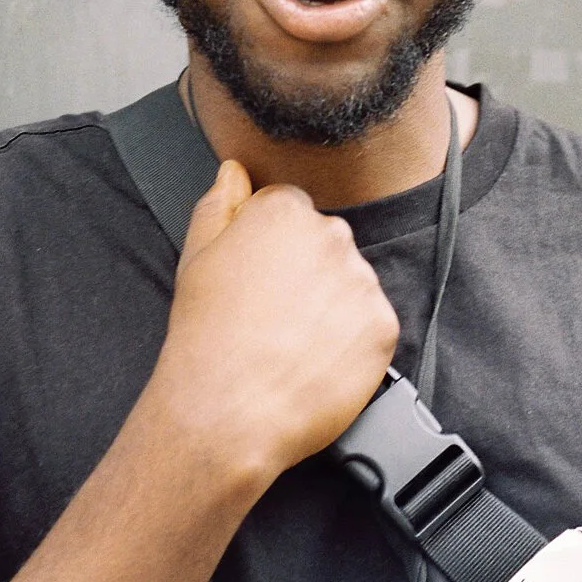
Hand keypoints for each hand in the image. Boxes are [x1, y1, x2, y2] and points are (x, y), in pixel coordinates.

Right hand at [150, 160, 399, 480]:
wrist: (228, 411)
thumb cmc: (205, 337)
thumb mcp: (196, 258)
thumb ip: (219, 204)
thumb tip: (235, 171)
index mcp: (285, 211)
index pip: (290, 211)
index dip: (270, 249)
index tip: (256, 281)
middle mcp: (332, 236)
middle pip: (326, 244)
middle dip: (306, 273)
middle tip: (272, 317)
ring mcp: (363, 282)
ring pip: (351, 285)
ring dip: (330, 308)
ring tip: (291, 343)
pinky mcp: (384, 326)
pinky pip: (371, 326)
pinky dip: (350, 343)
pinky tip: (314, 361)